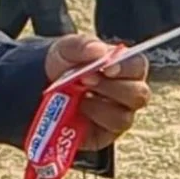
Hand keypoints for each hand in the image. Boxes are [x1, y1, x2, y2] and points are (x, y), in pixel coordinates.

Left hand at [44, 35, 149, 150]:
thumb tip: (98, 49)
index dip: (126, 67)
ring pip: (124, 117)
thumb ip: (80, 45)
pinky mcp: (105, 133)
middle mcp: (126, 92)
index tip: (107, 67)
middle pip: (139, 94)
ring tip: (79, 96)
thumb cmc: (62, 65)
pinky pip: (108, 132)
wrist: (41, 86)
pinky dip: (92, 119)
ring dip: (100, 106)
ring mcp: (117, 114)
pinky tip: (79, 109)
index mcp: (122, 67)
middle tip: (85, 80)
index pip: (137, 65)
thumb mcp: (64, 49)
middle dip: (112, 87)